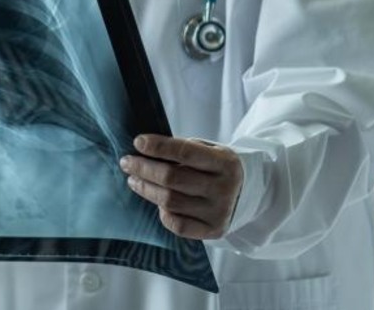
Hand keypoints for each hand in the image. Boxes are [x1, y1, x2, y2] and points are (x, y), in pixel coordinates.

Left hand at [119, 134, 242, 239]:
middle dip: (144, 168)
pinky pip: (178, 225)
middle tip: (126, 162)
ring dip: (146, 189)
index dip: (159, 146)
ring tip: (134, 180)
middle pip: (172, 178)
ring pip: (170, 202)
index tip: (138, 142)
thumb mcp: (209, 151)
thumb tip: (144, 151)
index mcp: (225, 163)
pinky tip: (156, 202)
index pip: (186, 152)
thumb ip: (183, 150)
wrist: (246, 193)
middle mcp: (224, 188)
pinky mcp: (213, 230)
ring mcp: (219, 212)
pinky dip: (163, 213)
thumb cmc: (216, 167)